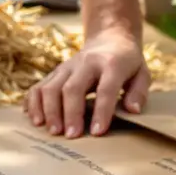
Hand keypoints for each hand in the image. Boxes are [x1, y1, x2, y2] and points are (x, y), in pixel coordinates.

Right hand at [24, 27, 150, 138]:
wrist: (109, 38)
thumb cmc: (127, 63)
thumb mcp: (142, 73)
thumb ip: (138, 92)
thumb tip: (132, 110)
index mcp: (111, 64)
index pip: (106, 88)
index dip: (102, 111)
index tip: (97, 132)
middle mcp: (86, 63)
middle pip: (72, 88)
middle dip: (70, 113)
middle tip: (70, 136)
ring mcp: (67, 67)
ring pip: (51, 87)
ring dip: (49, 110)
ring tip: (52, 131)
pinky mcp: (55, 72)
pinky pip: (38, 86)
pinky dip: (33, 103)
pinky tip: (34, 120)